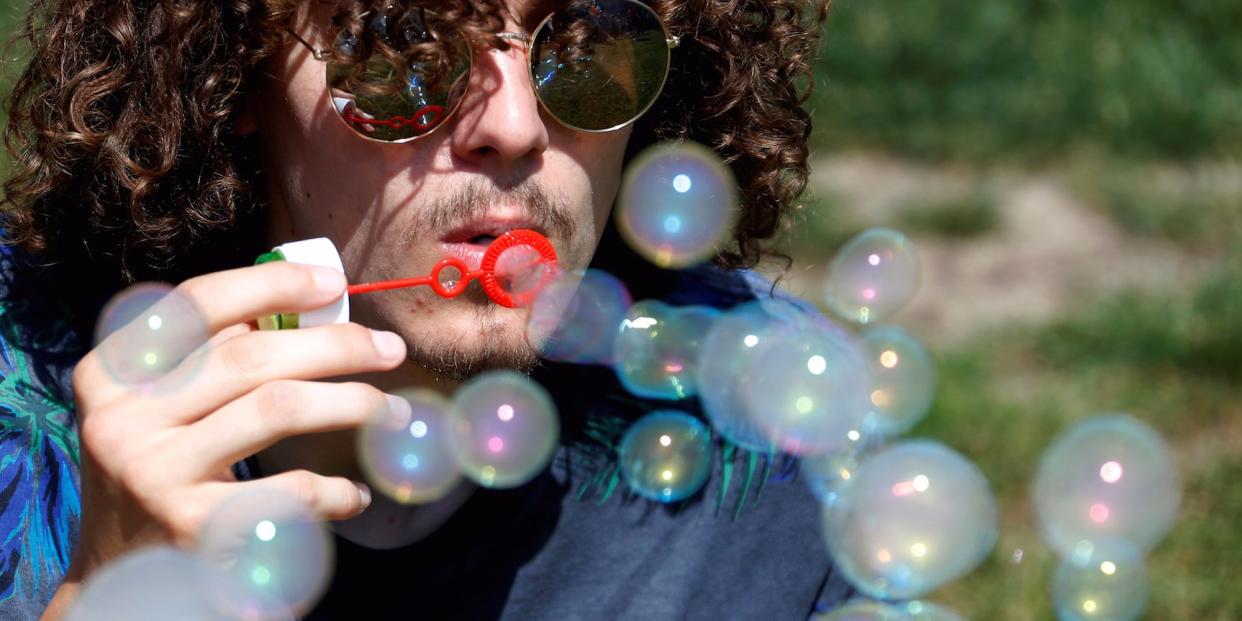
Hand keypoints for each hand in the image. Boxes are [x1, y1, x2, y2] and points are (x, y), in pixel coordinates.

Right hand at [60, 261, 410, 590]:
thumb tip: (309, 305)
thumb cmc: (162, 467)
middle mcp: (123, 418)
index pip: (197, 304)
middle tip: (390, 349)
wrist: (120, 572)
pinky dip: (336, 489)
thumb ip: (214, 355)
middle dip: (337, 344)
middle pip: (251, 355)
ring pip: (279, 407)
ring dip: (354, 403)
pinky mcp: (193, 527)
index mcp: (112, 371)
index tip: (333, 284)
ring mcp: (156, 473)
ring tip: (393, 412)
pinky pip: (290, 491)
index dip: (271, 284)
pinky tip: (355, 493)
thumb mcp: (161, 405)